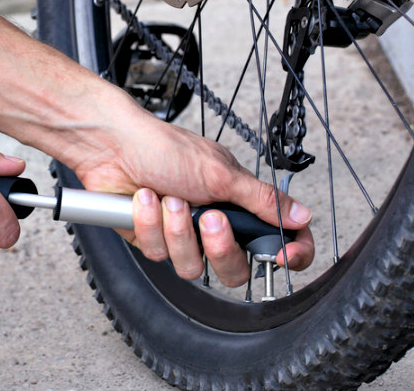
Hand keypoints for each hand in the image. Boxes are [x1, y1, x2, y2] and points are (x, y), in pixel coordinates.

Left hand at [69, 108, 313, 286]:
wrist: (112, 144)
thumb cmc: (163, 147)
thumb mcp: (221, 172)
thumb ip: (263, 200)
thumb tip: (302, 216)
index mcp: (235, 203)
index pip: (274, 240)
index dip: (287, 255)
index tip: (283, 256)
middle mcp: (211, 222)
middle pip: (233, 268)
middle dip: (219, 245)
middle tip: (209, 217)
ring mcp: (180, 234)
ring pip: (192, 266)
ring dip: (178, 230)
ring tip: (168, 197)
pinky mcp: (150, 240)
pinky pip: (158, 253)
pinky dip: (149, 223)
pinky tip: (144, 198)